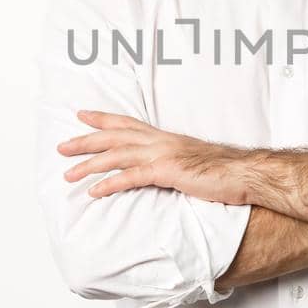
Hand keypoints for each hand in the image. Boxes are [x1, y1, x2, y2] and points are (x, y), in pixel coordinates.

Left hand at [56, 110, 248, 203]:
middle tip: (61, 148)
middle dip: (86, 141)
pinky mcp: (168, 172)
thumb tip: (163, 169)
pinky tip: (95, 192)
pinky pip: (132, 177)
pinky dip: (110, 183)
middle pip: (115, 137)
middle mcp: (161, 141)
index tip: (82, 115)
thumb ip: (174, 162)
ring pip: (117, 155)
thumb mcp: (193, 161)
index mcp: (166, 138)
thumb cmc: (224, 171)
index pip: (128, 124)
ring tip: (69, 175)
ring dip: (90, 165)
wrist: (246, 173)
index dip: (103, 119)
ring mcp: (164, 155)